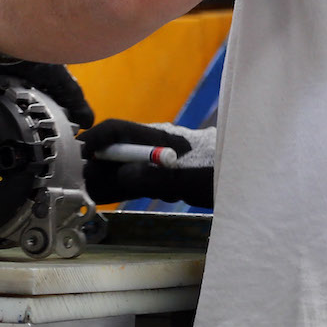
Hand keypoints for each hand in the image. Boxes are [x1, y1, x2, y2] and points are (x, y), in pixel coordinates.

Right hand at [82, 120, 214, 208]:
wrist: (249, 174)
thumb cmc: (222, 172)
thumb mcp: (189, 180)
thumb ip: (155, 177)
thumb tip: (120, 174)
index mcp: (156, 137)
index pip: (115, 130)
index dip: (93, 141)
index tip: (77, 160)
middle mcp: (151, 144)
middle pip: (112, 149)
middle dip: (94, 166)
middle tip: (82, 188)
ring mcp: (155, 158)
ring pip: (119, 165)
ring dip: (107, 179)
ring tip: (99, 195)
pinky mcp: (161, 172)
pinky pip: (132, 177)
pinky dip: (121, 186)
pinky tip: (119, 195)